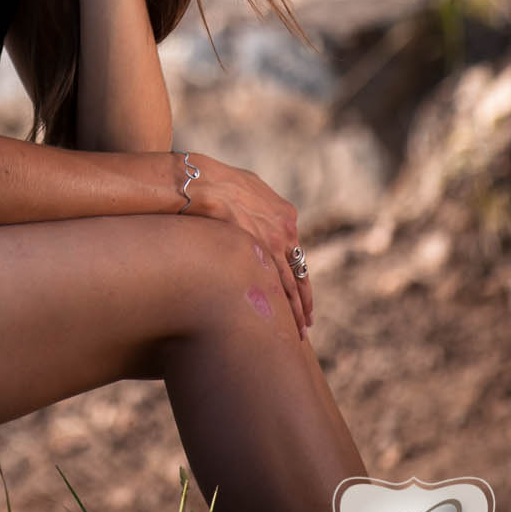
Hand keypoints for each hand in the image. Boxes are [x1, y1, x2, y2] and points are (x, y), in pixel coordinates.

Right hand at [189, 153, 313, 338]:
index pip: (294, 251)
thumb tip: (248, 215)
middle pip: (299, 269)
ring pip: (293, 281)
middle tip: (308, 319)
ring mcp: (276, 241)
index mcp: (284, 214)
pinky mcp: (262, 251)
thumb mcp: (245, 188)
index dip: (296, 272)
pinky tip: (288, 320)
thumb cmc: (214, 182)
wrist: (202, 183)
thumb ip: (255, 205)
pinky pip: (279, 283)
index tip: (298, 288)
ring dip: (299, 307)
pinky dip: (286, 303)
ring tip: (301, 329)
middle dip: (304, 296)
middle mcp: (286, 229)